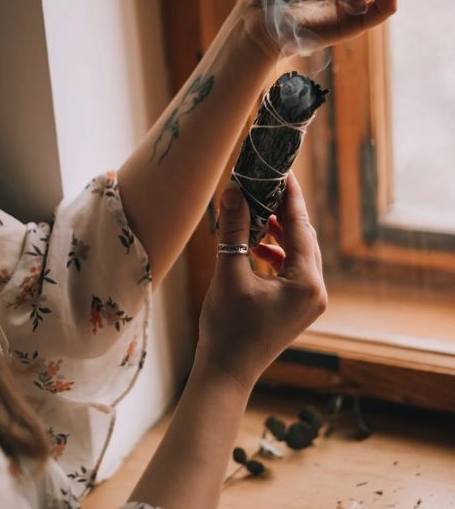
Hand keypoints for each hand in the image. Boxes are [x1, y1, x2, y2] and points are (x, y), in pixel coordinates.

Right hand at [197, 172, 325, 391]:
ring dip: (279, 231)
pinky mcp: (297, 306)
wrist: (226, 373)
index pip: (301, 226)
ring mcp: (308, 300)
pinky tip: (256, 245)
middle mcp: (315, 290)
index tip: (282, 169)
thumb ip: (234, 229)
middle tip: (266, 184)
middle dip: (284, 210)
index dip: (290, 195)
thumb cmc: (227, 328)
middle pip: (304, 237)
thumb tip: (234, 190)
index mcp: (307, 283)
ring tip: (257, 210)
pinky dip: (276, 253)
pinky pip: (292, 268)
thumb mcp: (229, 273)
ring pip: (298, 252)